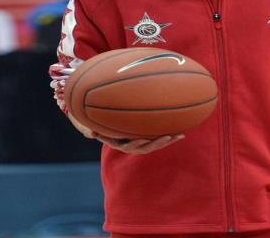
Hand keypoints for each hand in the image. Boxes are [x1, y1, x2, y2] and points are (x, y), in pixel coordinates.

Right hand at [67, 113, 184, 153]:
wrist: (99, 121)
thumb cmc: (93, 122)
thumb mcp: (88, 125)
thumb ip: (89, 129)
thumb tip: (90, 135)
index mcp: (118, 142)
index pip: (128, 146)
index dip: (136, 144)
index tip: (143, 140)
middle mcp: (130, 144)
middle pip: (145, 147)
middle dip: (157, 143)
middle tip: (168, 136)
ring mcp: (138, 140)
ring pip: (154, 143)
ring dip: (167, 140)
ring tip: (179, 135)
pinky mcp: (145, 135)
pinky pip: (157, 136)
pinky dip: (168, 134)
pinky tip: (181, 130)